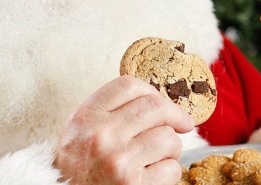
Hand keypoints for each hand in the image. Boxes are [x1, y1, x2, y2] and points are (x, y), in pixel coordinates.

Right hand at [54, 75, 194, 184]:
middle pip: (154, 106)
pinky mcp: (135, 184)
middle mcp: (102, 135)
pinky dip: (169, 172)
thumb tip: (155, 100)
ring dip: (172, 147)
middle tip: (184, 122)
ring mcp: (119, 160)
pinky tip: (154, 175)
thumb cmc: (77, 169)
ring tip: (158, 156)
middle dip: (176, 114)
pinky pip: (171, 168)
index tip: (161, 101)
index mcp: (86, 117)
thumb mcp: (79, 132)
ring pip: (168, 138)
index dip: (151, 90)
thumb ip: (108, 112)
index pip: (127, 85)